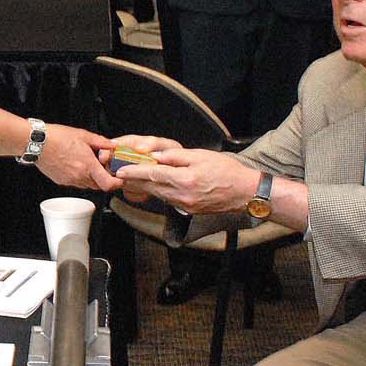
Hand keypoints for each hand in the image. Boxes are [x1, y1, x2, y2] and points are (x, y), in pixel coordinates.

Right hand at [37, 124, 120, 190]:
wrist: (37, 143)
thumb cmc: (56, 138)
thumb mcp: (83, 135)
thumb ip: (100, 141)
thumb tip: (111, 145)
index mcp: (88, 165)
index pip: (108, 184)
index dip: (117, 184)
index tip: (119, 178)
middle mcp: (79, 176)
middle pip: (99, 186)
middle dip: (104, 179)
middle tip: (104, 168)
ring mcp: (70, 180)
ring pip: (87, 185)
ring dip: (92, 178)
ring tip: (88, 164)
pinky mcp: (61, 181)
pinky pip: (76, 183)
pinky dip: (79, 177)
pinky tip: (75, 165)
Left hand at [114, 148, 259, 212]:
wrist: (245, 193)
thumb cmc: (227, 172)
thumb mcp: (202, 156)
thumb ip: (176, 156)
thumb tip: (157, 156)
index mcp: (184, 180)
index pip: (152, 175)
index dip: (134, 171)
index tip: (121, 170)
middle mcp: (182, 196)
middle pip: (151, 187)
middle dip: (134, 180)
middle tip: (119, 173)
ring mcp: (185, 205)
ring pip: (158, 195)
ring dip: (143, 187)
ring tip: (131, 179)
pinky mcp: (188, 210)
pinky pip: (168, 200)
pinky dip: (158, 192)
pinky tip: (153, 186)